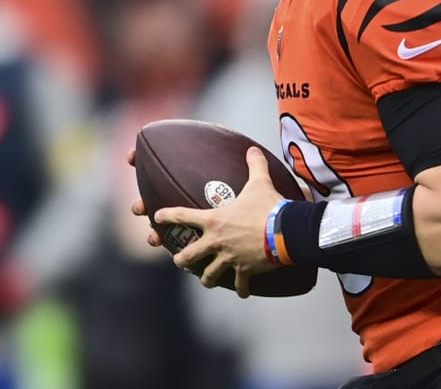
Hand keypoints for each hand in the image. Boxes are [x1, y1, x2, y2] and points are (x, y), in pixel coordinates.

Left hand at [152, 148, 285, 297]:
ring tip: (206, 280)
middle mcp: (216, 242)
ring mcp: (229, 258)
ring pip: (209, 275)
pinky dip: (241, 289)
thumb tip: (252, 149)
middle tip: (178, 260)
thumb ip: (254, 165)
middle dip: (180, 259)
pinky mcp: (244, 270)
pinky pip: (240, 284)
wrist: (285, 230)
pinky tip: (242, 292)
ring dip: (207, 278)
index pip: (182, 216)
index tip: (156, 217)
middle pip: (188, 255)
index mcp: (214, 220)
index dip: (166, 215)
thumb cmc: (269, 206)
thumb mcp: (260, 182)